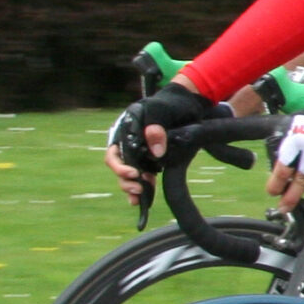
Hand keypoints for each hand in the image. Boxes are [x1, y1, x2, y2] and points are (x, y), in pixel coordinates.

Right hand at [107, 84, 224, 204]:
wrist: (189, 103)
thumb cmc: (173, 103)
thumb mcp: (163, 111)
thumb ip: (156, 128)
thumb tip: (156, 152)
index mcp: (126, 129)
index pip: (115, 152)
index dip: (121, 166)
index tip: (135, 174)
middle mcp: (129, 140)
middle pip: (118, 165)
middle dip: (125, 179)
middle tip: (138, 189)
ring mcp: (140, 150)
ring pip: (129, 173)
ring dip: (132, 186)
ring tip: (140, 197)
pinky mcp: (151, 157)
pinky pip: (142, 174)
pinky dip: (143, 187)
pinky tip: (144, 199)